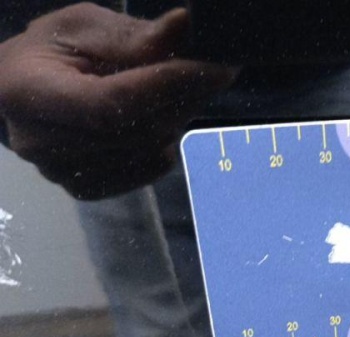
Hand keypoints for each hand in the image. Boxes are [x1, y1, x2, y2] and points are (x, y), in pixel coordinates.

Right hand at [0, 3, 234, 199]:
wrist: (24, 90)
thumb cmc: (52, 53)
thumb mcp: (85, 28)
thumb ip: (133, 35)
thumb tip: (183, 25)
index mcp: (29, 93)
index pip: (111, 103)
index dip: (168, 87)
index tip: (215, 70)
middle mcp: (41, 143)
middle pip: (135, 130)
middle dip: (184, 99)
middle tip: (211, 74)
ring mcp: (62, 173)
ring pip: (147, 151)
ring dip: (177, 119)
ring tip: (180, 91)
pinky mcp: (85, 189)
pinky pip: (146, 170)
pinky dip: (164, 143)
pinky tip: (160, 120)